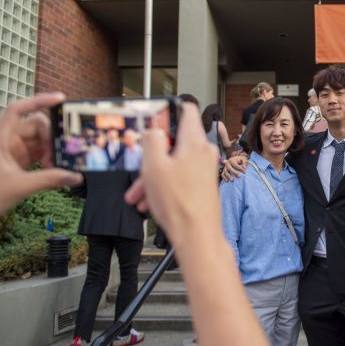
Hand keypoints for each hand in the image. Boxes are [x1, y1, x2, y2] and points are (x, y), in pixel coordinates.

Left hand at [0, 93, 82, 214]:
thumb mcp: (18, 187)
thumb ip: (48, 180)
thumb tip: (75, 177)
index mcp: (0, 139)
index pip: (17, 110)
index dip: (38, 100)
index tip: (60, 98)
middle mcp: (6, 140)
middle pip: (35, 125)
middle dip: (51, 136)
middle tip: (61, 152)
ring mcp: (12, 151)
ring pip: (38, 140)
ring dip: (51, 150)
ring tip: (57, 165)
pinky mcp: (17, 163)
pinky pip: (38, 153)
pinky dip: (48, 159)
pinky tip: (55, 169)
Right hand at [125, 104, 219, 240]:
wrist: (197, 236)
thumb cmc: (180, 205)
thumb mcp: (154, 166)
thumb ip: (152, 140)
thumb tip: (153, 129)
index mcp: (194, 141)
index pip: (185, 109)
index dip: (166, 111)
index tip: (152, 119)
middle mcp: (203, 152)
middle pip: (173, 141)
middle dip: (151, 155)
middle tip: (138, 169)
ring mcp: (205, 168)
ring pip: (174, 162)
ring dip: (153, 175)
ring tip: (138, 195)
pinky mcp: (203, 183)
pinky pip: (180, 176)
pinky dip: (164, 184)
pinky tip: (149, 201)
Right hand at [221, 155, 247, 181]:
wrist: (236, 159)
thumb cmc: (241, 160)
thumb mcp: (244, 159)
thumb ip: (245, 163)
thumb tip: (244, 167)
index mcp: (232, 160)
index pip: (235, 165)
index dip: (240, 168)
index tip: (245, 172)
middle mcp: (227, 163)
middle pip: (229, 168)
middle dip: (234, 172)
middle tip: (239, 176)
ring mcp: (225, 167)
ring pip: (225, 172)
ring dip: (228, 176)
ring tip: (232, 180)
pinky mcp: (224, 171)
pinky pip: (222, 174)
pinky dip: (224, 178)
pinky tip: (227, 181)